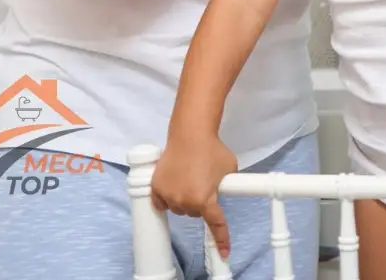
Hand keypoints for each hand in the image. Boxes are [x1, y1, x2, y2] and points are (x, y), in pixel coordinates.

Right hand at [150, 135, 238, 259]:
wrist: (190, 134)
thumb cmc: (212, 149)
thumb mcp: (229, 169)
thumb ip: (226, 186)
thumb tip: (222, 193)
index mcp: (204, 199)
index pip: (215, 224)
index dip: (221, 239)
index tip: (224, 252)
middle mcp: (185, 202)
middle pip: (194, 213)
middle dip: (199, 201)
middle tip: (202, 181)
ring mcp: (168, 196)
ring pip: (179, 208)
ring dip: (184, 198)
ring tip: (189, 176)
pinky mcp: (156, 189)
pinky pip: (162, 202)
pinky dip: (168, 196)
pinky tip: (174, 182)